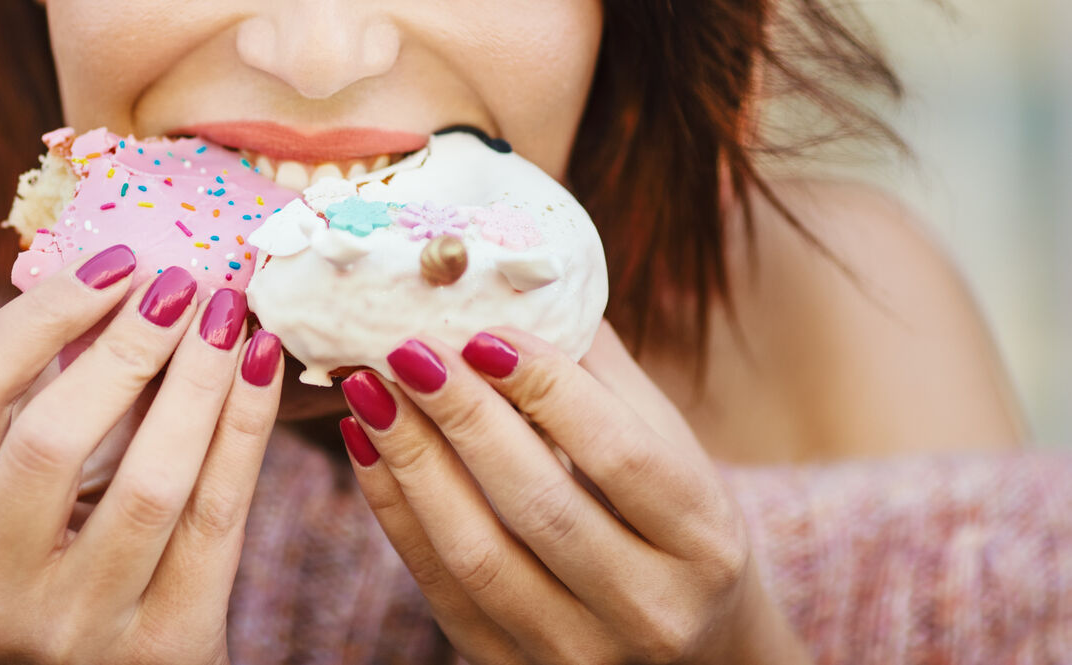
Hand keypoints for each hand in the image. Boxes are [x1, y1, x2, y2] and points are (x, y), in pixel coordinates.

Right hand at [0, 246, 284, 663]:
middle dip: (126, 345)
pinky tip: (263, 367)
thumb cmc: (69, 570)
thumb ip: (44, 413)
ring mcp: (72, 627)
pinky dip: (246, 429)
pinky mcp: (161, 646)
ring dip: (198, 380)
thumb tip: (123, 281)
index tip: (114, 263)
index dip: (40, 313)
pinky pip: (217, 517)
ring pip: (149, 481)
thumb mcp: (23, 507)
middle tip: (182, 284)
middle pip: (49, 437)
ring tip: (229, 316)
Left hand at [338, 324, 809, 663]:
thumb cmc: (672, 526)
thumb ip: (603, 377)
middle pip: (540, 505)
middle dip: (463, 417)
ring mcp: (580, 651)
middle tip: (405, 348)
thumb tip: (521, 285)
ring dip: (414, 463)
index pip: (620, 455)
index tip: (482, 331)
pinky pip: (440, 588)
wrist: (689, 652)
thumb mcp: (671, 450)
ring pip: (479, 554)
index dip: (546, 388)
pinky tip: (369, 448)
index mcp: (704, 540)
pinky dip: (395, 514)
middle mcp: (652, 609)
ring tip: (371, 390)